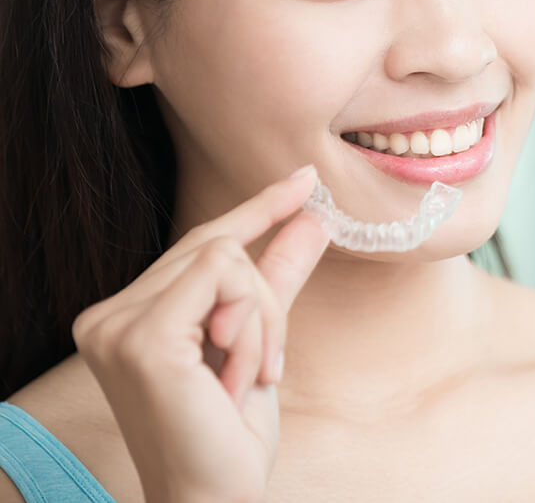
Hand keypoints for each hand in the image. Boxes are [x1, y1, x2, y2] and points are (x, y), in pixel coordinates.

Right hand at [72, 165, 327, 502]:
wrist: (215, 500)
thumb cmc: (228, 432)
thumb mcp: (259, 339)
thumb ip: (278, 275)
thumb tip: (312, 217)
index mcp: (127, 314)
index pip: (199, 244)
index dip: (256, 208)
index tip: (302, 179)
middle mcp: (107, 314)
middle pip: (218, 247)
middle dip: (263, 300)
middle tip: (269, 364)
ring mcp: (117, 324)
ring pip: (227, 257)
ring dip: (260, 320)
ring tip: (246, 379)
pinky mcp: (142, 337)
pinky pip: (224, 279)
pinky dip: (253, 327)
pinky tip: (236, 378)